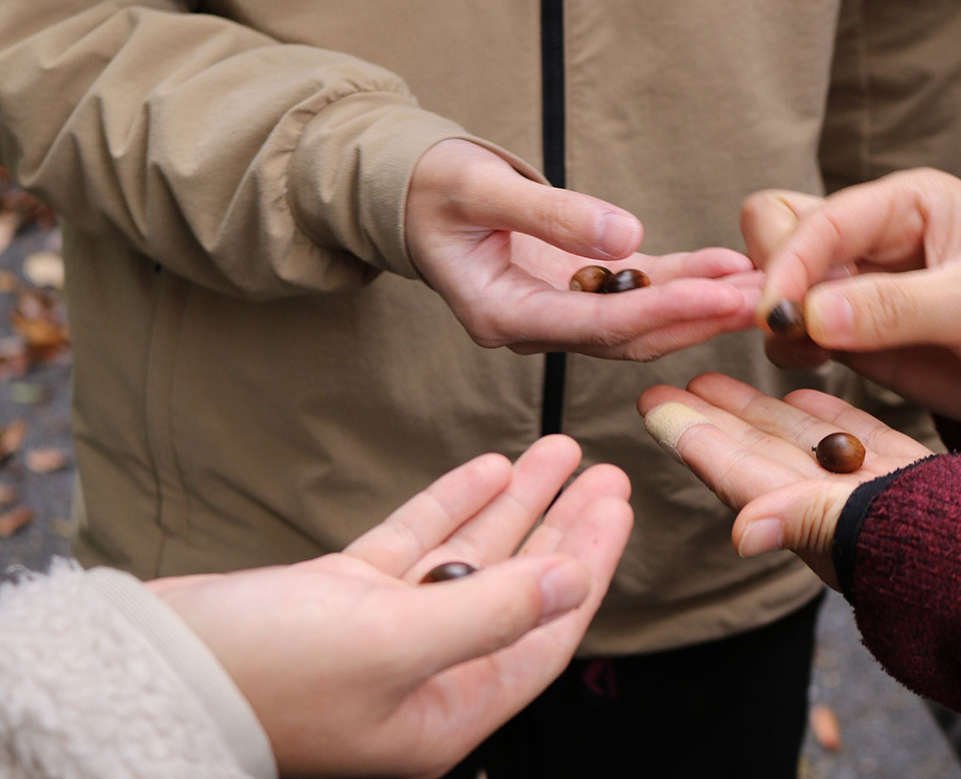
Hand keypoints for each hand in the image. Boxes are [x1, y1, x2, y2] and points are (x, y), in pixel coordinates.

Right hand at [149, 435, 631, 778]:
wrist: (144, 671)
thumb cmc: (264, 674)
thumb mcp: (390, 642)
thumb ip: (490, 612)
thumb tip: (572, 582)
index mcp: (446, 708)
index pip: (543, 629)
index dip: (587, 563)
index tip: (618, 506)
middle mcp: (422, 673)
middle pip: (515, 586)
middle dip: (560, 526)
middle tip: (602, 470)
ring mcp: (379, 632)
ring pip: (466, 557)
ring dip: (512, 504)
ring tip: (556, 450)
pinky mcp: (339, 598)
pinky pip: (412, 544)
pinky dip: (448, 506)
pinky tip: (485, 468)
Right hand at [405, 139, 760, 360]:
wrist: (413, 194)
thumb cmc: (433, 187)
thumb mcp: (478, 189)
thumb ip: (548, 214)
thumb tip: (626, 235)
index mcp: (503, 316)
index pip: (596, 323)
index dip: (663, 312)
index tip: (721, 296)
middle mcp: (536, 327)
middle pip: (629, 336)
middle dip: (696, 319)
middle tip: (764, 302)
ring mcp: (559, 313)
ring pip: (640, 322)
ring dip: (699, 307)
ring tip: (761, 288)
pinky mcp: (577, 289)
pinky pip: (637, 292)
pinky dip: (681, 283)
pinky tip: (726, 268)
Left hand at [639, 373, 930, 587]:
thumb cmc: (947, 553)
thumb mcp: (870, 532)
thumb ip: (801, 522)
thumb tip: (739, 534)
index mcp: (811, 520)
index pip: (736, 472)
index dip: (693, 438)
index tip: (652, 405)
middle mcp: (830, 509)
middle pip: (754, 453)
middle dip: (712, 418)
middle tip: (666, 382)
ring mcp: (868, 493)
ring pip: (798, 441)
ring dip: (757, 410)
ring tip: (717, 373)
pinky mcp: (907, 479)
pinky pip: (853, 438)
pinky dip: (825, 413)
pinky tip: (803, 388)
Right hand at [741, 169, 960, 432]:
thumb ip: (896, 308)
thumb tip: (810, 315)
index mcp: (903, 204)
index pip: (816, 218)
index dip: (788, 263)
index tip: (777, 315)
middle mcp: (870, 237)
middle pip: (775, 228)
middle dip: (764, 274)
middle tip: (778, 324)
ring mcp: (855, 287)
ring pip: (774, 279)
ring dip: (769, 313)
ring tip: (794, 346)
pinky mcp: (851, 334)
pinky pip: (791, 331)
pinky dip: (785, 346)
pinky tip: (809, 363)